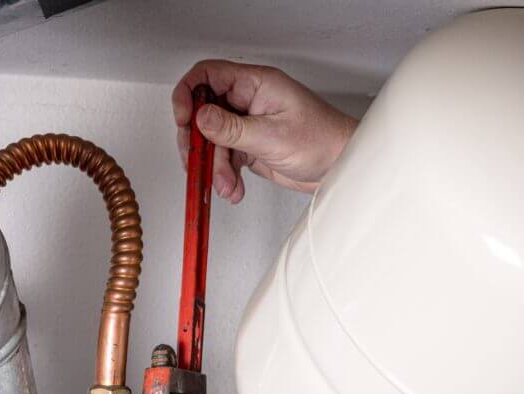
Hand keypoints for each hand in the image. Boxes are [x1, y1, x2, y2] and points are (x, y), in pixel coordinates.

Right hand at [172, 60, 357, 202]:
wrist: (340, 166)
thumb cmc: (323, 140)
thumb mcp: (272, 135)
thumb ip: (232, 128)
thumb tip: (200, 117)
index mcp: (255, 84)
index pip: (208, 76)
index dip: (189, 94)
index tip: (183, 119)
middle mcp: (249, 101)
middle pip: (203, 112)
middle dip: (198, 141)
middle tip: (198, 160)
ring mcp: (248, 124)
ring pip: (212, 140)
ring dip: (213, 166)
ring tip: (226, 184)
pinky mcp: (250, 146)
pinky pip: (225, 157)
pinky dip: (224, 175)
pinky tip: (232, 187)